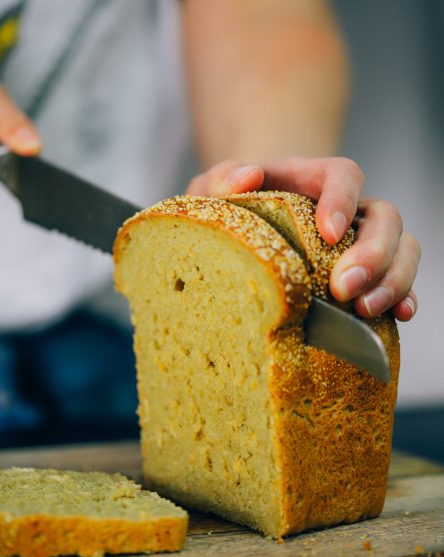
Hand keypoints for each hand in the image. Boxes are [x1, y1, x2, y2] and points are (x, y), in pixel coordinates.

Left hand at [186, 157, 419, 321]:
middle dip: (374, 253)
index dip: (343, 200)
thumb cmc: (233, 209)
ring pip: (403, 248)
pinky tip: (397, 317)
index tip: (329, 233)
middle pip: (385, 217)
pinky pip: (401, 281)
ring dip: (393, 279)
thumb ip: (221, 179)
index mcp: (312, 181)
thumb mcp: (215, 190)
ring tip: (364, 308)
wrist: (245, 229)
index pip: (344, 175)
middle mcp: (347, 210)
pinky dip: (405, 297)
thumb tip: (246, 178)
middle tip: (344, 288)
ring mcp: (361, 242)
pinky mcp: (367, 275)